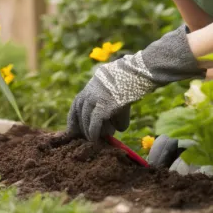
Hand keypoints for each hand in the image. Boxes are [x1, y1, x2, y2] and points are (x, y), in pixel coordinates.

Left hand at [66, 25, 204, 141]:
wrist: (140, 72)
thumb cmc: (134, 81)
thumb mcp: (120, 92)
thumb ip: (116, 108)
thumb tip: (118, 128)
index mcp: (93, 84)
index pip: (77, 102)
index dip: (74, 116)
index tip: (72, 128)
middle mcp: (91, 89)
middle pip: (79, 110)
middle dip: (79, 125)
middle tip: (81, 137)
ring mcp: (96, 96)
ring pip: (86, 117)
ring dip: (88, 130)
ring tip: (93, 139)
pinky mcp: (104, 105)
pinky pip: (94, 122)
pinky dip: (93, 132)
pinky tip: (95, 139)